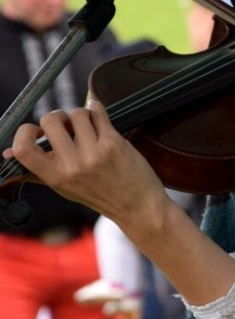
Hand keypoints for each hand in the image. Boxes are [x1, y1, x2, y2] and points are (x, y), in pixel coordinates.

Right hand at [4, 99, 169, 240]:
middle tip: (69, 127)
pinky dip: (97, 110)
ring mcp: (94, 154)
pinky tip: (100, 119)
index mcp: (55, 178)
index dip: (25, 132)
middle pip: (50, 120)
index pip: (22, 149)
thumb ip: (37, 170)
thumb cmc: (100, 195)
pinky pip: (98, 111)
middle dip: (59, 117)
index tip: (38, 131)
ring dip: (82, 115)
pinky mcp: (114, 143)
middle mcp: (73, 166)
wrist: (139, 208)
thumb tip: (6, 154)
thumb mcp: (64, 187)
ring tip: (90, 128)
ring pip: (77, 113)